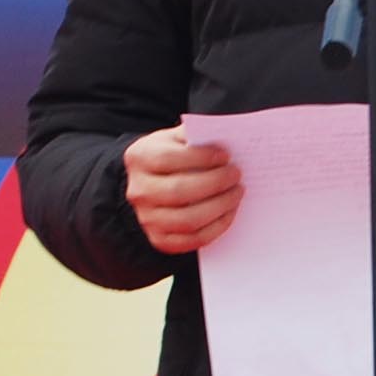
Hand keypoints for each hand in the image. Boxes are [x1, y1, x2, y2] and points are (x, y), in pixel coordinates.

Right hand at [123, 123, 240, 253]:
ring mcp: (147, 218)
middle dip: (214, 183)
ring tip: (237, 192)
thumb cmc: (171, 157)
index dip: (201, 158)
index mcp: (139, 158)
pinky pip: (193, 240)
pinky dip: (217, 227)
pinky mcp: (160, 240)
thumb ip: (194, 135)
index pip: (169, 159)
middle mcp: (138, 190)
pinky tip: (230, 211)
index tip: (226, 156)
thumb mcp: (174, 139)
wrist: (151, 184)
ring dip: (220, 206)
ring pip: (188, 219)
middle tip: (236, 175)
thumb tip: (225, 137)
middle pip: (179, 191)